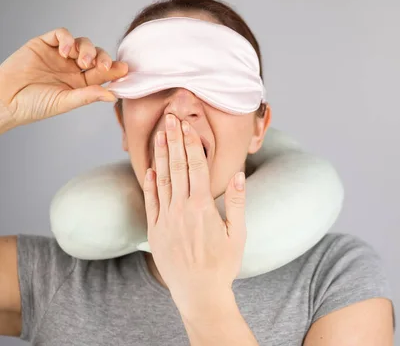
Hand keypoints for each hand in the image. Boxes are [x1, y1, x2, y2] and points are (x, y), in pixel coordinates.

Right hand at [0, 27, 127, 131]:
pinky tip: (65, 51)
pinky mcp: (44, 44)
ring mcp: (59, 55)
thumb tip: (113, 95)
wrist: (5, 99)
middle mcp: (72, 67)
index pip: (103, 73)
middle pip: (96, 55)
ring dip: (87, 49)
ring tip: (80, 61)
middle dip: (103, 58)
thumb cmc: (34, 105)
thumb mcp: (65, 102)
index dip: (115, 70)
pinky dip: (67, 39)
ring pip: (83, 43)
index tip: (125, 69)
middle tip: (102, 67)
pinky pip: (61, 34)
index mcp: (81, 83)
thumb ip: (88, 95)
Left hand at [142, 113, 246, 312]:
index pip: (197, 166)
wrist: (199, 292)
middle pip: (178, 167)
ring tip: (158, 134)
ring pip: (162, 180)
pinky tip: (149, 169)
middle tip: (170, 118)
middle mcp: (181, 209)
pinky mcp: (155, 231)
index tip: (187, 124)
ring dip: (160, 155)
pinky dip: (149, 183)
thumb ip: (237, 201)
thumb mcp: (238, 233)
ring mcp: (166, 219)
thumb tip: (238, 174)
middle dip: (174, 140)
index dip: (191, 143)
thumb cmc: (223, 264)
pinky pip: (151, 202)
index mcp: (203, 207)